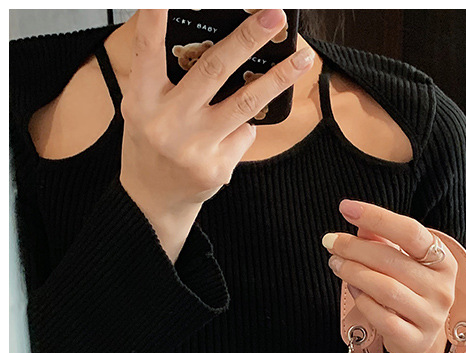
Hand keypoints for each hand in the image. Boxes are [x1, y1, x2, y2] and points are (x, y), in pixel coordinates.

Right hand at [120, 9, 314, 261]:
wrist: (154, 199)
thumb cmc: (151, 143)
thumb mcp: (142, 107)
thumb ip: (164, 78)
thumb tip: (214, 42)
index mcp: (142, 100)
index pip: (148, 52)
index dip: (155, 20)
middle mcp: (168, 122)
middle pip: (213, 71)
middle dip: (247, 39)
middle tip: (273, 16)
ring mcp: (195, 147)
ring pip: (245, 104)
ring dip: (278, 78)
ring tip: (301, 58)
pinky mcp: (218, 167)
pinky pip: (245, 133)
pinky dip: (247, 124)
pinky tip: (234, 129)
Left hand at [323, 200, 457, 352]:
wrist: (420, 337)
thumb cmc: (409, 293)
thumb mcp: (403, 262)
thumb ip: (383, 241)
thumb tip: (361, 223)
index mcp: (444, 262)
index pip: (411, 232)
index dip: (377, 217)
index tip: (346, 208)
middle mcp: (442, 289)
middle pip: (392, 260)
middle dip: (355, 248)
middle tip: (331, 242)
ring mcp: (431, 316)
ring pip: (385, 288)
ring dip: (353, 272)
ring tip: (336, 263)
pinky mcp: (415, 340)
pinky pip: (381, 317)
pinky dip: (361, 300)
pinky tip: (352, 289)